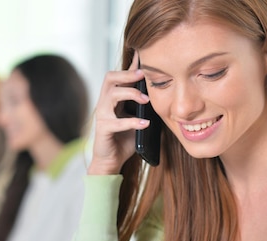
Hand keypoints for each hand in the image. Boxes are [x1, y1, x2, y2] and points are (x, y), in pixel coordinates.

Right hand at [88, 50, 150, 174]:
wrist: (111, 161)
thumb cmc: (124, 139)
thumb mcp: (137, 118)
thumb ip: (144, 106)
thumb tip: (163, 92)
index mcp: (113, 98)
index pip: (120, 76)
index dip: (131, 64)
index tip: (143, 53)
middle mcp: (105, 103)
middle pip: (110, 78)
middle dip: (128, 74)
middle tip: (143, 75)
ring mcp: (102, 116)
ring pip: (111, 95)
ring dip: (130, 94)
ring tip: (146, 99)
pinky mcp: (103, 130)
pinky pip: (116, 122)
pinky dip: (132, 122)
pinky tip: (144, 124)